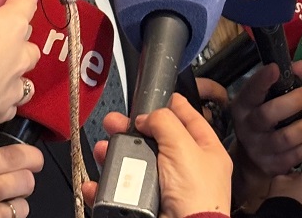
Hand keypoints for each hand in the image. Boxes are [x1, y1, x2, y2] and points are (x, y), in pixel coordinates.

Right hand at [0, 0, 39, 147]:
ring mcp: (10, 86)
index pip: (26, 2)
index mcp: (9, 28)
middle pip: (28, 37)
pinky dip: (8, 95)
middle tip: (4, 23)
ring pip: (26, 71)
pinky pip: (12, 101)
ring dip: (19, 63)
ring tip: (6, 59)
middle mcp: (17, 57)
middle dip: (20, 28)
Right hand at [84, 98, 232, 217]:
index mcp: (205, 152)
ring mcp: (165, 188)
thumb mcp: (183, 145)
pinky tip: (96, 182)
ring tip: (102, 150)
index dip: (172, 106)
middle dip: (131, 130)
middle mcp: (186, 169)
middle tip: (113, 122)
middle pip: (154, 141)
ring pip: (133, 165)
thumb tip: (146, 118)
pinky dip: (106, 187)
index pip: (189, 119)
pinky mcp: (146, 205)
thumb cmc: (196, 195)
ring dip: (114, 155)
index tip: (156, 96)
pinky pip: (121, 193)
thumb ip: (164, 122)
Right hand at [229, 61, 301, 174]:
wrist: (251, 156)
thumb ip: (283, 80)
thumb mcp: (263, 97)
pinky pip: (298, 155)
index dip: (262, 80)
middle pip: (269, 114)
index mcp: (243, 106)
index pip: (251, 91)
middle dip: (294, 101)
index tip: (275, 68)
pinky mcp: (273, 165)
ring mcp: (259, 149)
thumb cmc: (261, 117)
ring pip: (287, 137)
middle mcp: (247, 128)